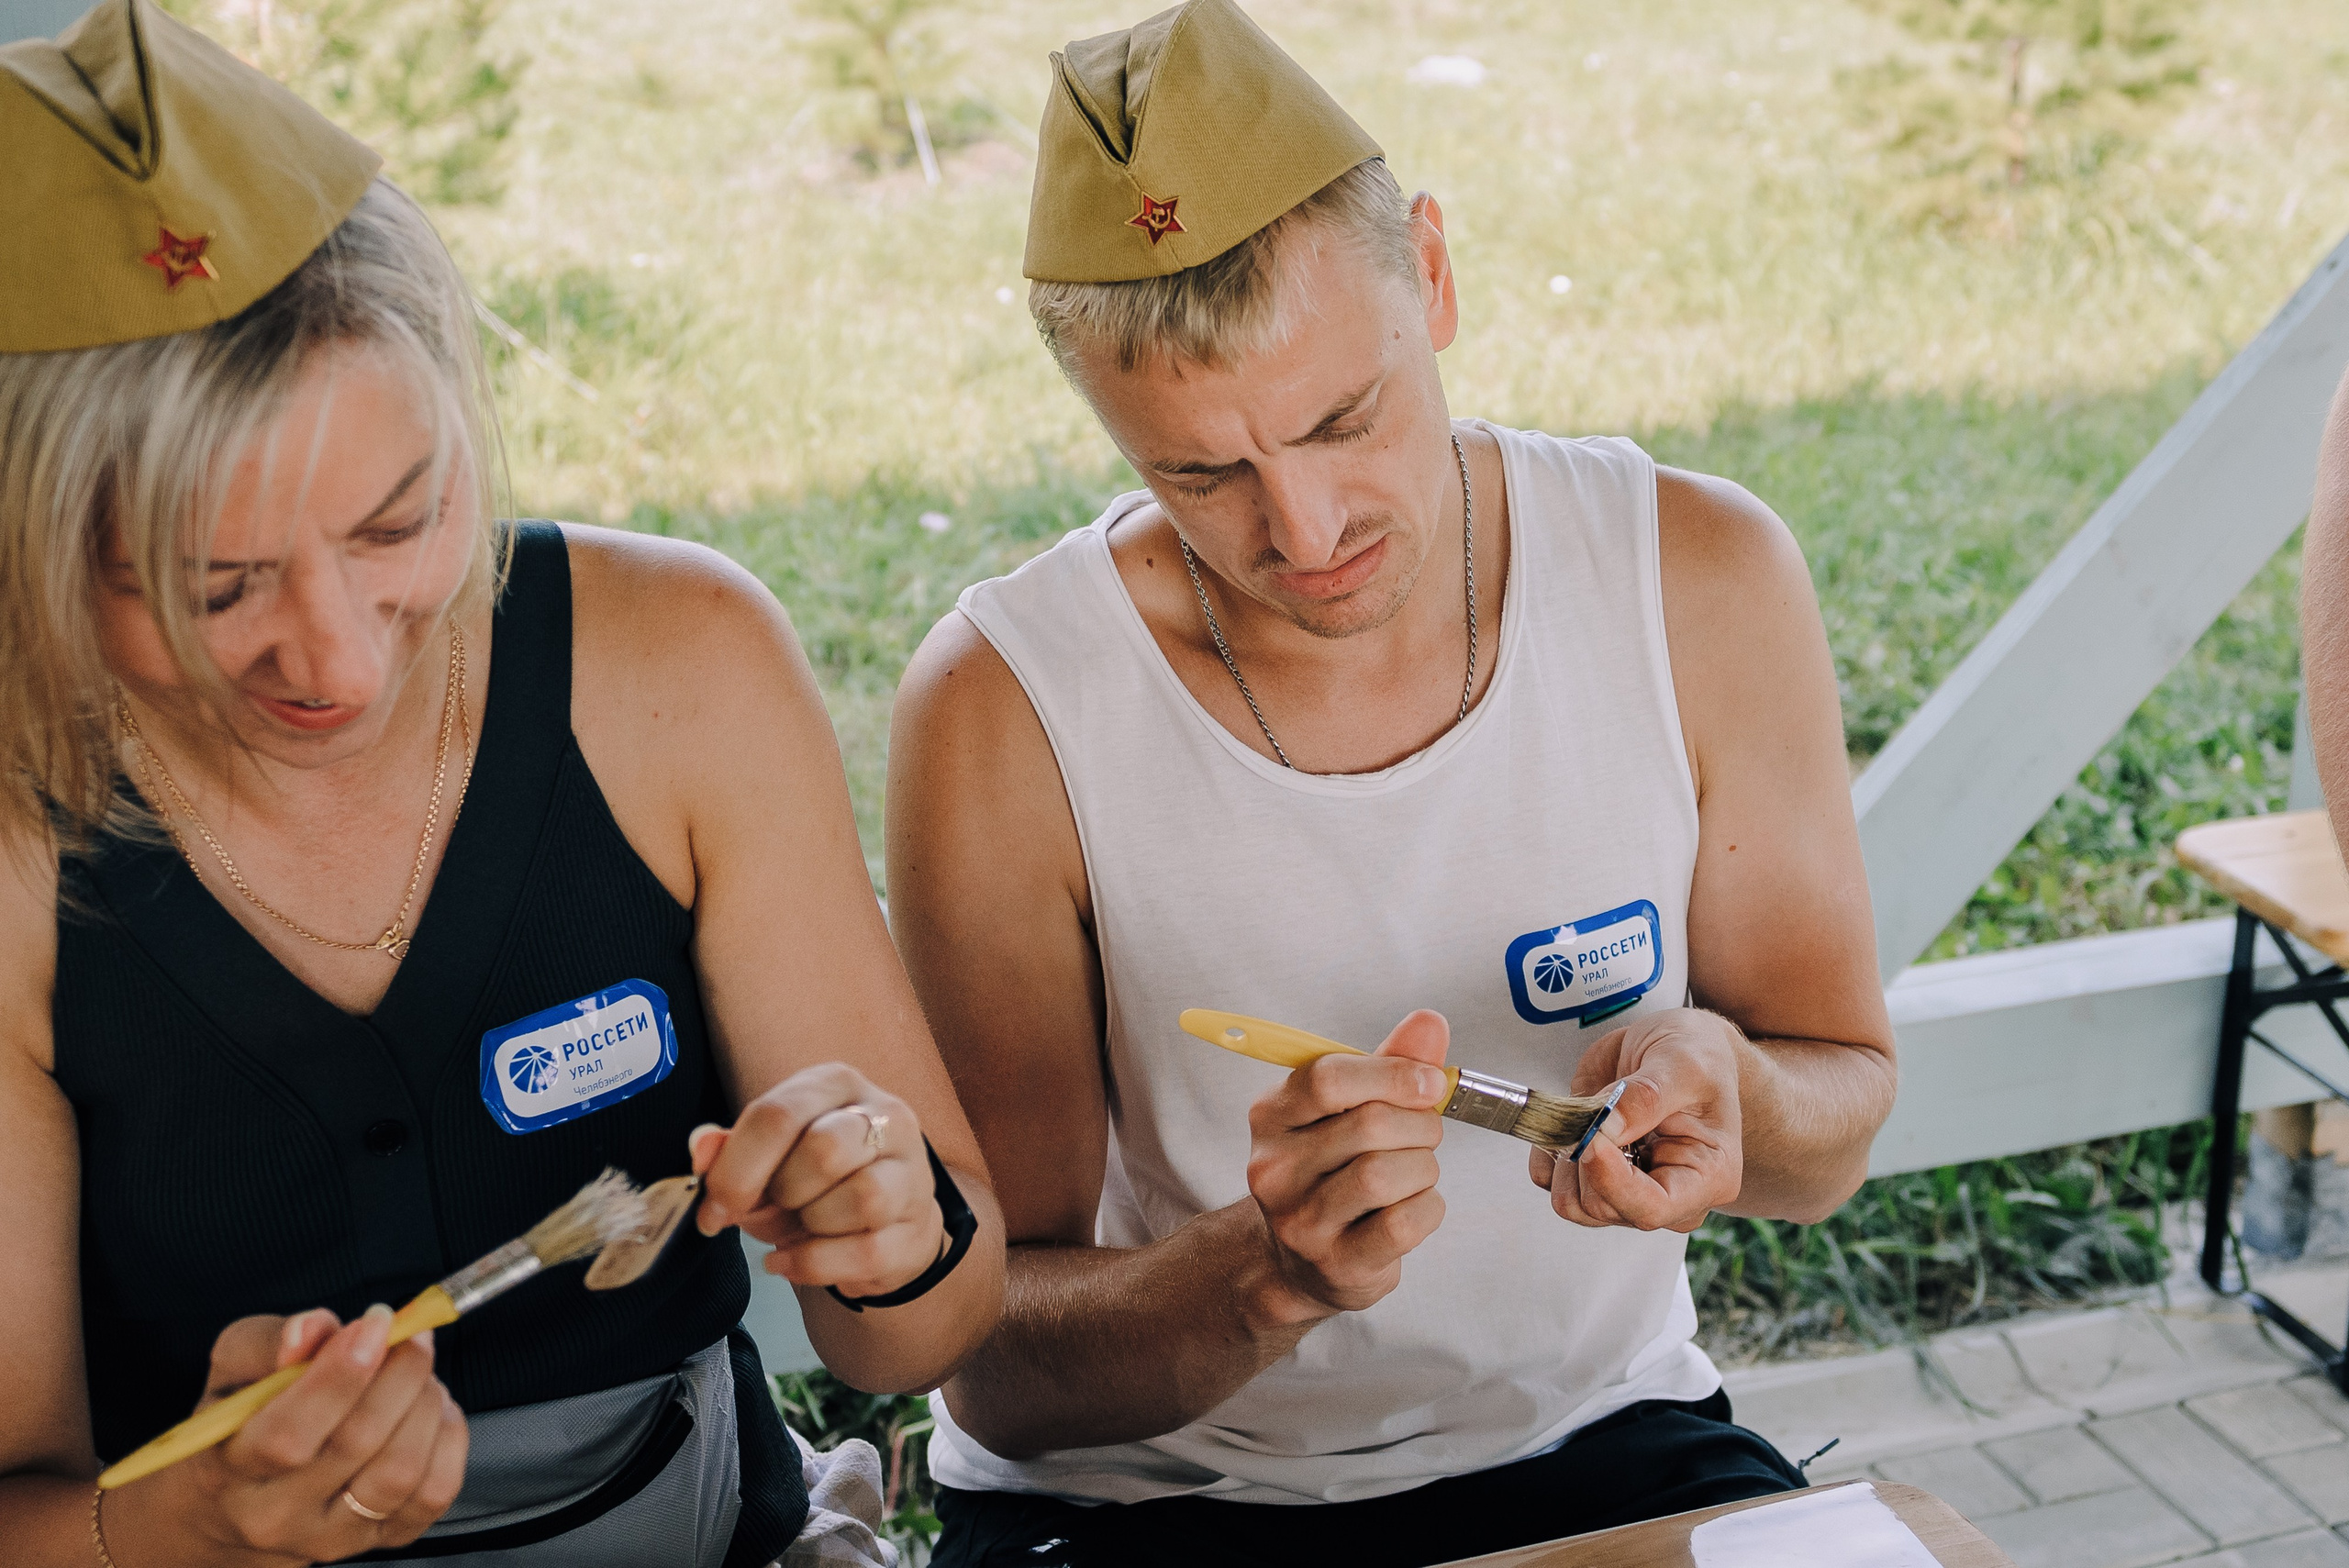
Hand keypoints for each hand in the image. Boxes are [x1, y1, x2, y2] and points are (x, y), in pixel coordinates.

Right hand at [110, 1306, 467, 1565]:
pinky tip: (432, 1408)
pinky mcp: (380, 1540)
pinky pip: (435, 1493)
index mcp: (228, 1470)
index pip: (288, 1435)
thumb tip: (312, 1329)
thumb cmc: (242, 1419)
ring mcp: (332, 1537)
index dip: (342, 1374)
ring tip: (417, 1370)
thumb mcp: (234, 1368)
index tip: (376, 1322)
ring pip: (401, 1470)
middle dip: (399, 1374)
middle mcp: (277, 1515)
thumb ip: (269, 1343)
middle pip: (357, 1444)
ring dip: (425, 1403)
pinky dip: (447, 1438)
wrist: (239, 1502)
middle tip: (411, 1334)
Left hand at [694, 1063, 943, 1299]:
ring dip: (808, 1227)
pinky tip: (791, 1262)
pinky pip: (866, 1251)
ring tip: (793, 1230)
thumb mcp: (771, 1151)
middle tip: (766, 1212)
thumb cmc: (817, 1176)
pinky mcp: (917, 1226)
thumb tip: (701, 1149)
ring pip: (860, 1198)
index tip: (714, 1206)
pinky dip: (815, 1264)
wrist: (884, 1216)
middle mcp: (885, 1116)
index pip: (778, 1115)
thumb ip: (732, 1148)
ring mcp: (911, 1171)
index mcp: (837, 1084)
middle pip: (824, 1150)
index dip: (735, 1169)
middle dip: (780, 1194)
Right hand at [1244, 1010, 1451, 1320]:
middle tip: (1425, 1134)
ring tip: (1416, 1171)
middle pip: (1369, 1125)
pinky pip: (1404, 1223)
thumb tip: (1430, 1022)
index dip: (1392, 1074)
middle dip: (1419, 1125)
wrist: (1301, 1260)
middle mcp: (1274, 1168)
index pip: (1327, 1077)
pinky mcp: (1336, 1263)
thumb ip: (1389, 1062)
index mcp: (1271, 1115)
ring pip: (1386, 1174)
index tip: (1430, 1083)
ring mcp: (1300, 1221)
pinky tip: (1415, 1204)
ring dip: (1423, 1167)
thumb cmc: (1333, 1170)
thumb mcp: (1350, 1108)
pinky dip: (1429, 1207)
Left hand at [1531, 1008, 1742, 1232]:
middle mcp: (1669, 1193)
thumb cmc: (1697, 1055)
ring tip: (1585, 1113)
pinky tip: (1566, 1122)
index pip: (1652, 1208)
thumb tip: (1605, 1127)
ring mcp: (1629, 1187)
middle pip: (1605, 1208)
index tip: (1592, 1139)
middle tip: (1591, 1111)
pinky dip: (1547, 1153)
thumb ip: (1647, 1097)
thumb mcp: (1683, 1064)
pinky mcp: (1595, 1174)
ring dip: (1565, 1157)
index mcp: (1707, 1176)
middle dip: (1586, 1159)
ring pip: (1574, 1203)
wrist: (1677, 1044)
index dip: (1612, 1182)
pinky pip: (1551, 1182)